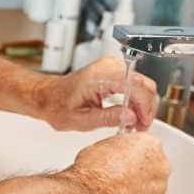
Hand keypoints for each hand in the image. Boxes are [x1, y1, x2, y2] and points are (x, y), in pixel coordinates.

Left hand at [37, 57, 158, 131]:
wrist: (47, 96)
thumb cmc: (57, 106)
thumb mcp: (81, 120)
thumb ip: (108, 118)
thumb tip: (131, 117)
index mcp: (99, 77)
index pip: (135, 85)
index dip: (144, 106)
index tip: (143, 123)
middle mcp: (107, 67)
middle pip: (143, 84)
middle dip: (146, 108)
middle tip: (140, 127)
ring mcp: (111, 66)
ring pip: (142, 84)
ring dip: (142, 105)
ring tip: (133, 124)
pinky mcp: (113, 71)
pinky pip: (134, 84)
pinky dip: (136, 100)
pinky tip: (129, 115)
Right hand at [66, 132, 170, 193]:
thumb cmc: (95, 170)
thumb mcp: (102, 146)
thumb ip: (118, 150)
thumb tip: (114, 155)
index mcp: (151, 145)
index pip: (147, 146)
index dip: (132, 153)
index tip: (124, 158)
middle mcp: (160, 166)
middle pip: (153, 167)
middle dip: (139, 171)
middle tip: (119, 175)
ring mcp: (159, 188)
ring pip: (150, 187)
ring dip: (137, 188)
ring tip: (115, 190)